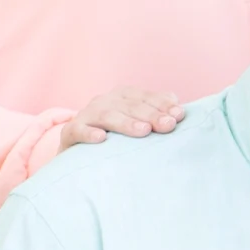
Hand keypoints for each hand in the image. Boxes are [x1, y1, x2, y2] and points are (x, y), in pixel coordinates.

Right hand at [58, 86, 184, 150]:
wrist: (79, 153)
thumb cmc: (118, 138)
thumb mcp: (137, 124)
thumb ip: (157, 115)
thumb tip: (179, 110)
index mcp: (124, 96)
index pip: (147, 97)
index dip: (163, 105)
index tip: (179, 116)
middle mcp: (105, 101)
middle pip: (131, 105)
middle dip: (151, 115)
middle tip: (168, 126)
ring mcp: (86, 115)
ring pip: (106, 114)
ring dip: (126, 122)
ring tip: (143, 131)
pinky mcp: (70, 132)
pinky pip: (77, 130)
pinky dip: (88, 133)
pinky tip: (101, 138)